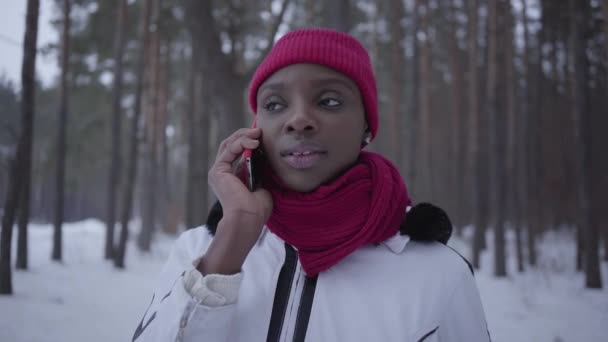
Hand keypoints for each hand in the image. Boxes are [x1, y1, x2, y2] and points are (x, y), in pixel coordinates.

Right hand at [200, 128, 272, 274]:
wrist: (248, 218)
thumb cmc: (257, 208)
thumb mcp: (262, 183)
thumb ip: (260, 170)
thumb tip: (265, 156)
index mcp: (233, 176)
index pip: (239, 152)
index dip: (250, 141)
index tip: (264, 136)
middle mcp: (223, 173)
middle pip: (232, 145)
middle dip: (246, 135)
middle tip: (260, 131)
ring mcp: (219, 172)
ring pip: (229, 144)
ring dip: (244, 136)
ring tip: (258, 134)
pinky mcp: (218, 171)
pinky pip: (228, 150)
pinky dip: (241, 143)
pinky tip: (253, 143)